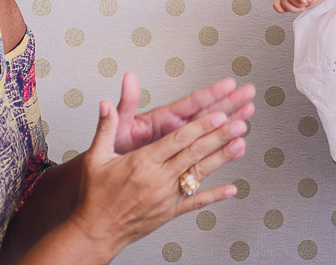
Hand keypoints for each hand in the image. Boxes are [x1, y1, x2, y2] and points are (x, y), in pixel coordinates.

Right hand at [67, 98, 248, 256]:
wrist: (95, 232)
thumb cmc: (95, 195)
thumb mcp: (96, 157)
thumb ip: (106, 128)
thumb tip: (106, 104)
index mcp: (142, 162)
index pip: (178, 140)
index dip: (200, 127)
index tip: (218, 115)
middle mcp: (157, 179)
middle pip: (194, 154)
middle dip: (218, 137)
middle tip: (239, 123)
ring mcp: (166, 196)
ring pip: (198, 174)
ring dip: (221, 158)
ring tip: (241, 145)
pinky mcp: (169, 212)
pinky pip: (195, 202)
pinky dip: (214, 195)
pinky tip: (231, 189)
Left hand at [113, 73, 254, 154]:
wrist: (110, 182)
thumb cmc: (113, 152)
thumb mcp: (118, 128)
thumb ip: (126, 104)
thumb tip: (128, 79)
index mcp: (163, 119)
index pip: (191, 103)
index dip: (211, 93)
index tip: (229, 84)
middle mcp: (175, 130)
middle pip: (208, 112)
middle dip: (230, 102)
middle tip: (249, 92)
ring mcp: (181, 146)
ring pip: (212, 132)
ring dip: (231, 122)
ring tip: (250, 113)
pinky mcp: (183, 163)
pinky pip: (208, 156)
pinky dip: (224, 151)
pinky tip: (238, 147)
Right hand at [274, 0, 315, 13]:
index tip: (305, 1)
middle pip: (290, 0)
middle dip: (299, 5)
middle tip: (305, 3)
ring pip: (284, 5)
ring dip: (295, 9)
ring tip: (301, 7)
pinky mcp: (281, 2)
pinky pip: (276, 6)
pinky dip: (281, 9)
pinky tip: (291, 8)